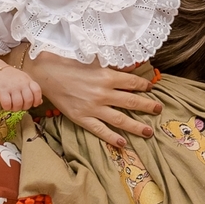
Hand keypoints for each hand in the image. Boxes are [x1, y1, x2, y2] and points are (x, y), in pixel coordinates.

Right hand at [0, 66, 41, 110]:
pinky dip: (7, 107)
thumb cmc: (11, 77)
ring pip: (18, 104)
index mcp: (28, 80)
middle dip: (25, 107)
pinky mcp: (2, 90)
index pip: (37, 91)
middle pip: (28, 100)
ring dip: (16, 108)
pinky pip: (7, 104)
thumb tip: (39, 102)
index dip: (37, 100)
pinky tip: (7, 105)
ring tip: (13, 106)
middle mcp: (21, 84)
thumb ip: (31, 90)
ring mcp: (12, 87)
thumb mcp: (24, 80)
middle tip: (21, 106)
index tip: (34, 104)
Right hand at [15, 48, 160, 146]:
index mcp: (107, 76)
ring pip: (120, 119)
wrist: (45, 74)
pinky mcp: (82, 118)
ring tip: (149, 132)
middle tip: (158, 110)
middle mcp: (103, 93)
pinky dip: (112, 137)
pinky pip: (100, 130)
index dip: (144, 86)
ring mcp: (93, 108)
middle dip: (147, 106)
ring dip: (136, 126)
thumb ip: (111, 66)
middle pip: (131, 101)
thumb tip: (130, 67)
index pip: (132, 82)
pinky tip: (123, 143)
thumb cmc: (68, 64)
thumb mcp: (93, 61)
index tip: (151, 88)